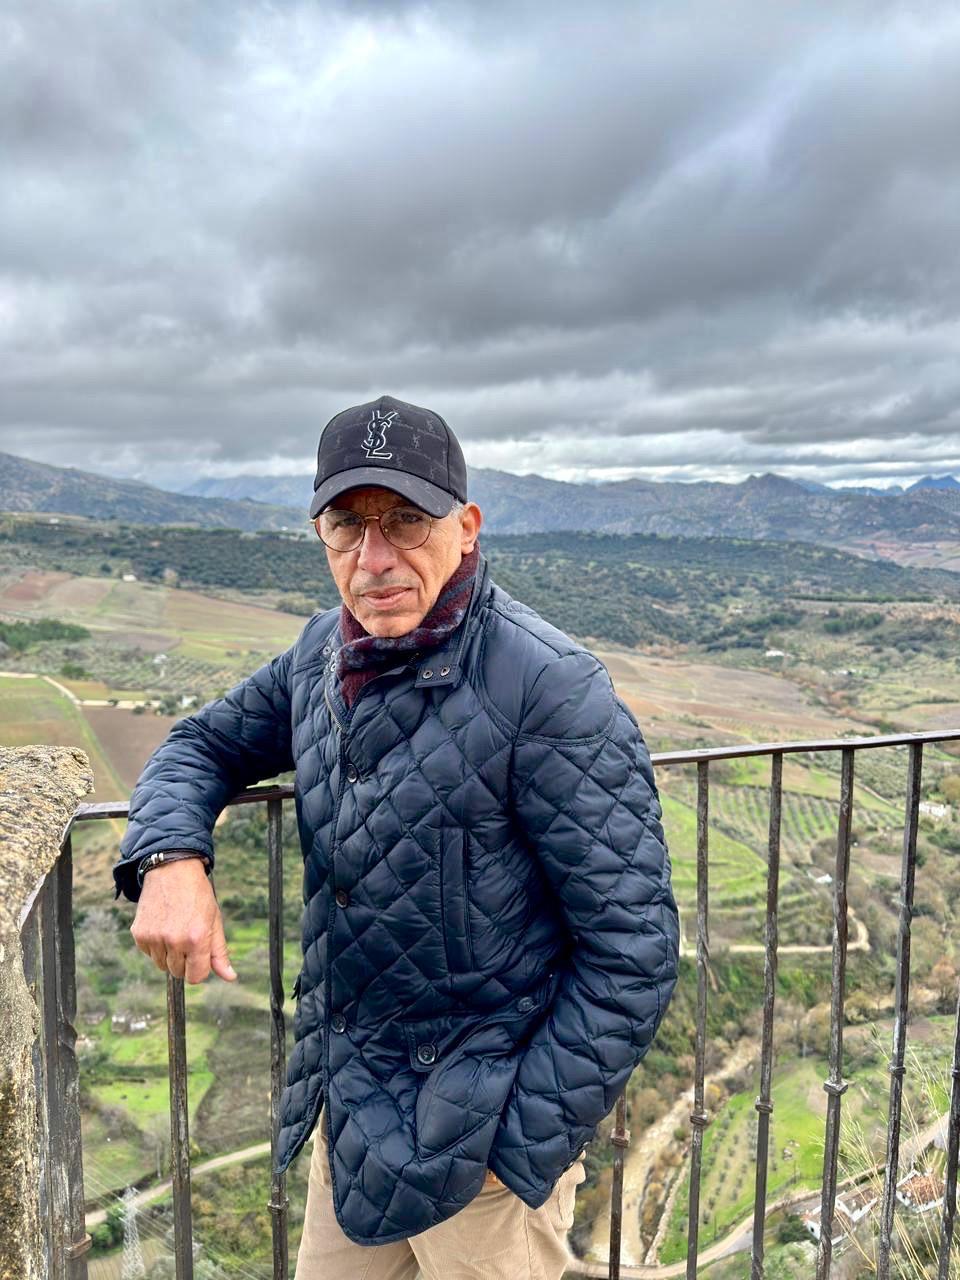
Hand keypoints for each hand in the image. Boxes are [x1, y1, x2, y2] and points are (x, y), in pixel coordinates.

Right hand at [130, 858, 236, 983]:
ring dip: (169, 955)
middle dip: (184, 961)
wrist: (172, 870)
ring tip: (175, 930)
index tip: (199, 958)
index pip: (196, 977)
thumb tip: (230, 977)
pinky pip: (149, 953)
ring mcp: (154, 938)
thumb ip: (219, 952)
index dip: (199, 969)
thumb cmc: (197, 895)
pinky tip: (162, 926)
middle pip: (178, 973)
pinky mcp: (139, 934)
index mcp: (197, 938)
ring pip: (162, 965)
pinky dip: (155, 946)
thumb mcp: (214, 920)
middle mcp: (174, 940)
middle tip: (187, 938)